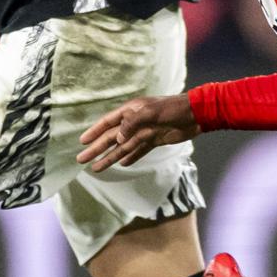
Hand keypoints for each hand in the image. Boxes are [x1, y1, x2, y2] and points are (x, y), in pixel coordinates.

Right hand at [76, 94, 198, 171]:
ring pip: (122, 147)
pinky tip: (121, 164)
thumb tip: (117, 139)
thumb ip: (132, 124)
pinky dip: (130, 157)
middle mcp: (134, 122)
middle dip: (96, 149)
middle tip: (81, 159)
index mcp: (130, 111)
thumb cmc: (172, 108)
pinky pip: (138, 151)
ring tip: (96, 168)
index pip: (107, 122)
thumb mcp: (150, 112)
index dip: (94, 132)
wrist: (195, 115)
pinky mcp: (154, 141)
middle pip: (111, 138)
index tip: (82, 142)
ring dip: (109, 157)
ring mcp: (144, 132)